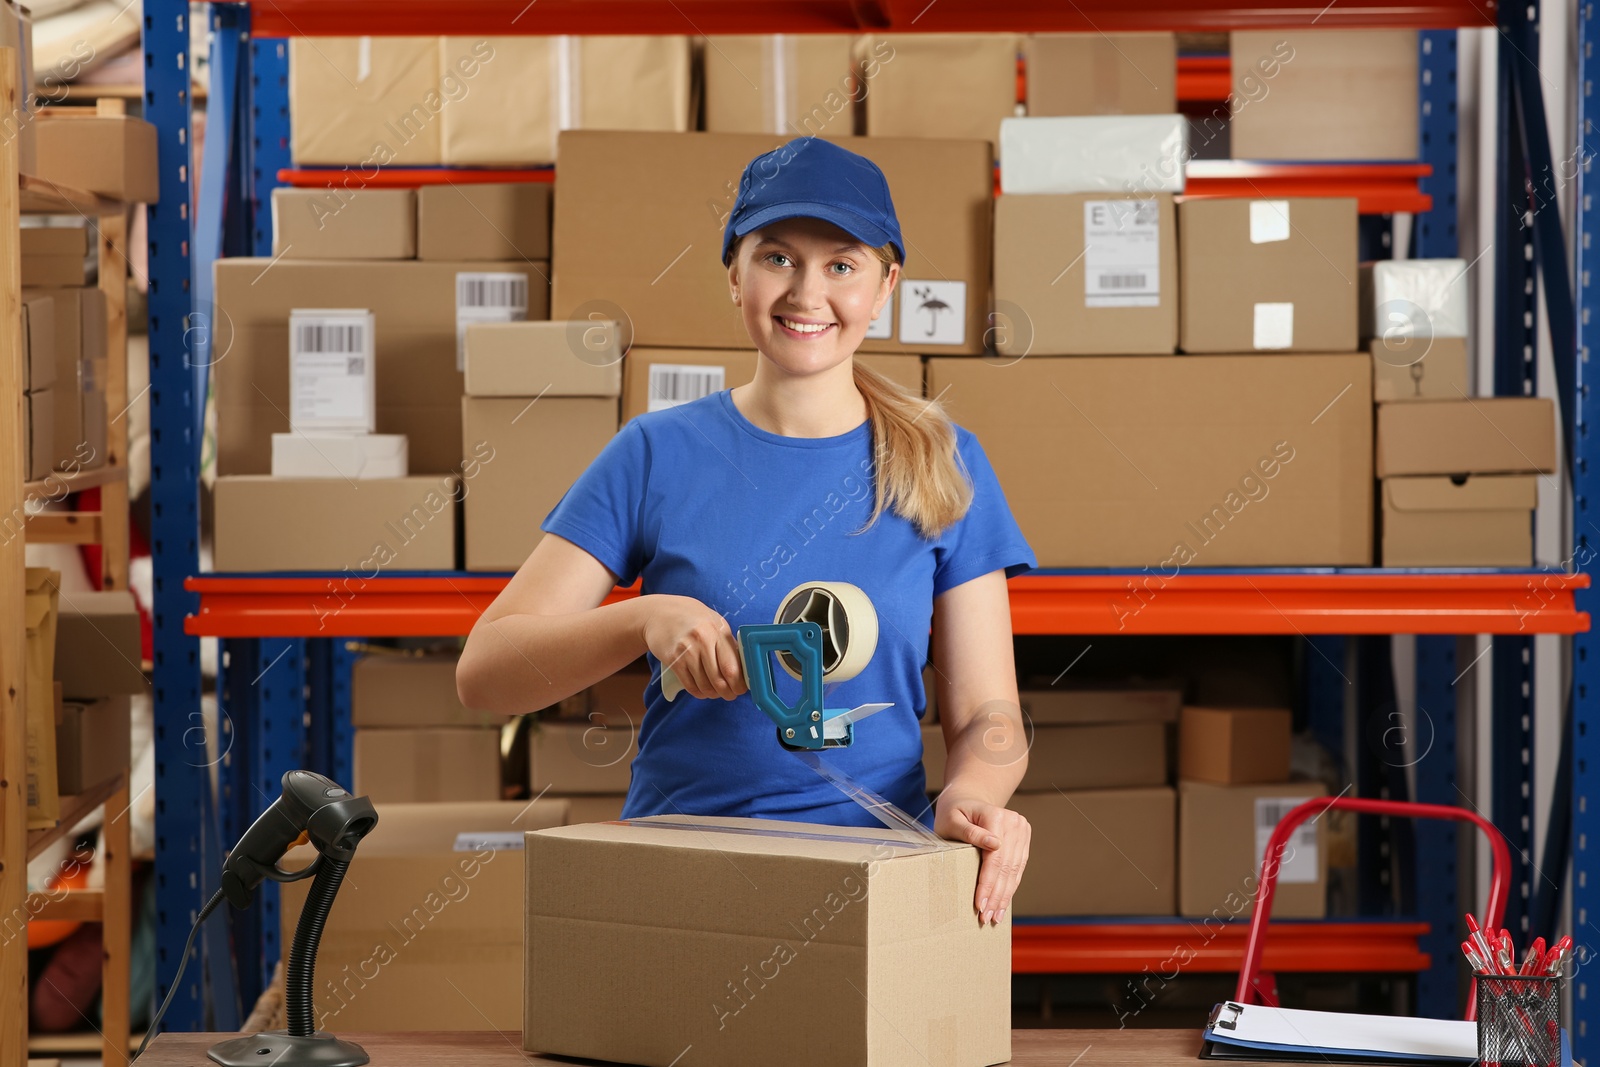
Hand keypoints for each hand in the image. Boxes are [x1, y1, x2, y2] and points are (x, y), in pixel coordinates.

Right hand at [642, 594, 747, 699]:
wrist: (661, 612)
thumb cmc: (693, 618)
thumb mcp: (715, 624)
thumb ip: (728, 644)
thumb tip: (744, 668)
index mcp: (718, 632)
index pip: (733, 668)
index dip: (739, 684)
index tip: (741, 689)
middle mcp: (703, 641)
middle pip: (720, 680)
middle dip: (728, 693)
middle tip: (730, 695)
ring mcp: (686, 651)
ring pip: (705, 686)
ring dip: (712, 694)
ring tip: (715, 692)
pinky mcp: (673, 660)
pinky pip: (690, 685)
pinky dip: (698, 692)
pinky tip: (702, 689)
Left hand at [934, 793, 1029, 924]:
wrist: (967, 799)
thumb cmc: (954, 811)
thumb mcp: (952, 819)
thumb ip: (969, 831)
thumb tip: (995, 845)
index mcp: (997, 817)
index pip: (994, 858)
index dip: (987, 883)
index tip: (980, 904)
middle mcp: (1015, 823)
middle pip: (1007, 866)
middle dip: (997, 895)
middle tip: (987, 917)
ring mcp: (1021, 830)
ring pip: (1015, 870)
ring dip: (1006, 896)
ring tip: (996, 916)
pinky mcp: (1023, 839)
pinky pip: (1018, 867)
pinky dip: (1011, 887)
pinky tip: (1004, 903)